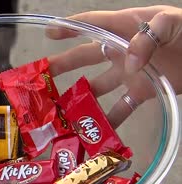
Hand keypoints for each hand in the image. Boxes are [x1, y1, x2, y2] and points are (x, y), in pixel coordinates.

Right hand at [47, 5, 181, 127]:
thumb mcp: (172, 23)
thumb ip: (148, 37)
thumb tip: (127, 63)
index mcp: (125, 28)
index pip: (92, 24)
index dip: (69, 27)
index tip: (49, 32)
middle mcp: (121, 50)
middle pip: (85, 57)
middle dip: (62, 65)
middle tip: (42, 76)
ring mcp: (129, 72)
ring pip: (97, 86)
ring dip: (80, 98)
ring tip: (61, 110)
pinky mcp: (142, 90)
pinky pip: (121, 107)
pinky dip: (109, 121)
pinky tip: (96, 134)